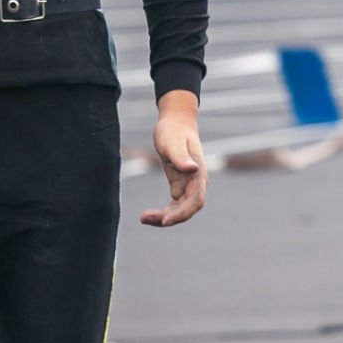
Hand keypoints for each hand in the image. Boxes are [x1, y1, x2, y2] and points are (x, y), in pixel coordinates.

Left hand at [140, 90, 206, 227]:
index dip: (183, 212)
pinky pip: (174, 205)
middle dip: (170, 218)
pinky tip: (149, 215)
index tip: (166, 220)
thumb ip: (182, 156)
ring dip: (165, 217)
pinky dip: (164, 212)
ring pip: (180, 210)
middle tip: (145, 218)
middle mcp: (196, 182)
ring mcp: (189, 185)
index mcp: (199, 174)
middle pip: (188, 209)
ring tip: (144, 219)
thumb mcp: (173, 142)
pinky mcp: (179, 185)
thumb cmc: (174, 130)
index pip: (196, 200)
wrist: (175, 122)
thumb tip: (193, 169)